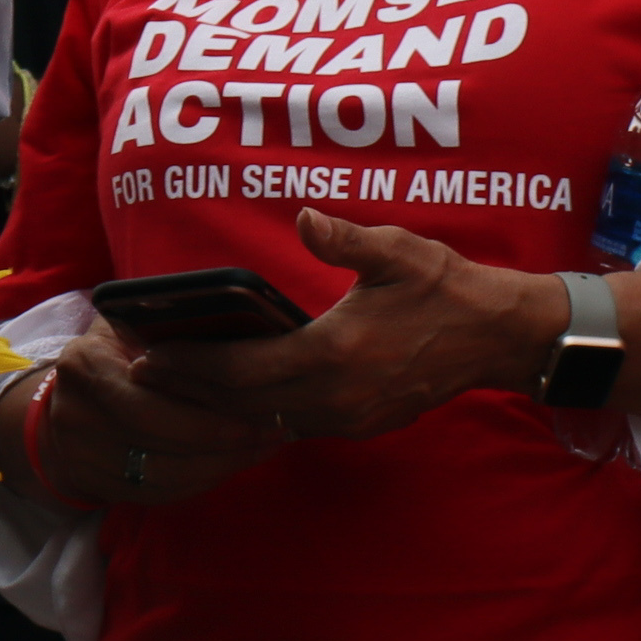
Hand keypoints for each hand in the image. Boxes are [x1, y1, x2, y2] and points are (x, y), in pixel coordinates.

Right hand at [18, 323, 283, 507]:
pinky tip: (232, 464)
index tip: (259, 413)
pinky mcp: (97, 486)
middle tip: (272, 434)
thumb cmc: (113, 356)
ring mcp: (82, 456)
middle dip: (224, 444)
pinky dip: (201, 483)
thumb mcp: (127, 328)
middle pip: (160, 444)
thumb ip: (167, 331)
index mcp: (85, 364)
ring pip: (164, 476)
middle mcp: (76, 413)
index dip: (206, 416)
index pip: (149, 402)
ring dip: (221, 467)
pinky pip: (160, 494)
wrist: (62, 408)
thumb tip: (238, 332)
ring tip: (263, 448)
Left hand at [122, 210, 556, 443]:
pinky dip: (256, 412)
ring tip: (175, 384)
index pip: (240, 371)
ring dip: (219, 405)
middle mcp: (335, 398)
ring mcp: (350, 417)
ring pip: (265, 419)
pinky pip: (294, 424)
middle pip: (241, 404)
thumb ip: (344, 239)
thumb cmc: (443, 287)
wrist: (499, 337)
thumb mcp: (395, 251)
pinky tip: (234, 395)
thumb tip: (304, 217)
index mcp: (332, 356)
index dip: (188, 367)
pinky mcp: (362, 423)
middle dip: (188, 390)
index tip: (146, 357)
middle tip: (141, 373)